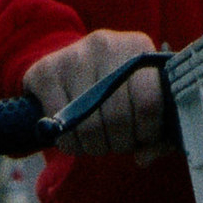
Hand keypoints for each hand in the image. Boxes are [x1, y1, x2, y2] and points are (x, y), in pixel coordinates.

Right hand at [21, 29, 166, 157]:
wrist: (70, 65)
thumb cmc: (117, 87)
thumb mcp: (143, 99)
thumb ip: (157, 134)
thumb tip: (143, 158)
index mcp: (138, 47)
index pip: (148, 101)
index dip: (147, 131)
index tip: (142, 138)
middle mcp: (106, 44)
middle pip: (118, 116)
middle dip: (120, 142)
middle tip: (117, 143)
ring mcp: (73, 56)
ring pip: (89, 125)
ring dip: (95, 146)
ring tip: (98, 141)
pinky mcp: (45, 71)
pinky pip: (61, 126)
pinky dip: (70, 143)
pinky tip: (76, 138)